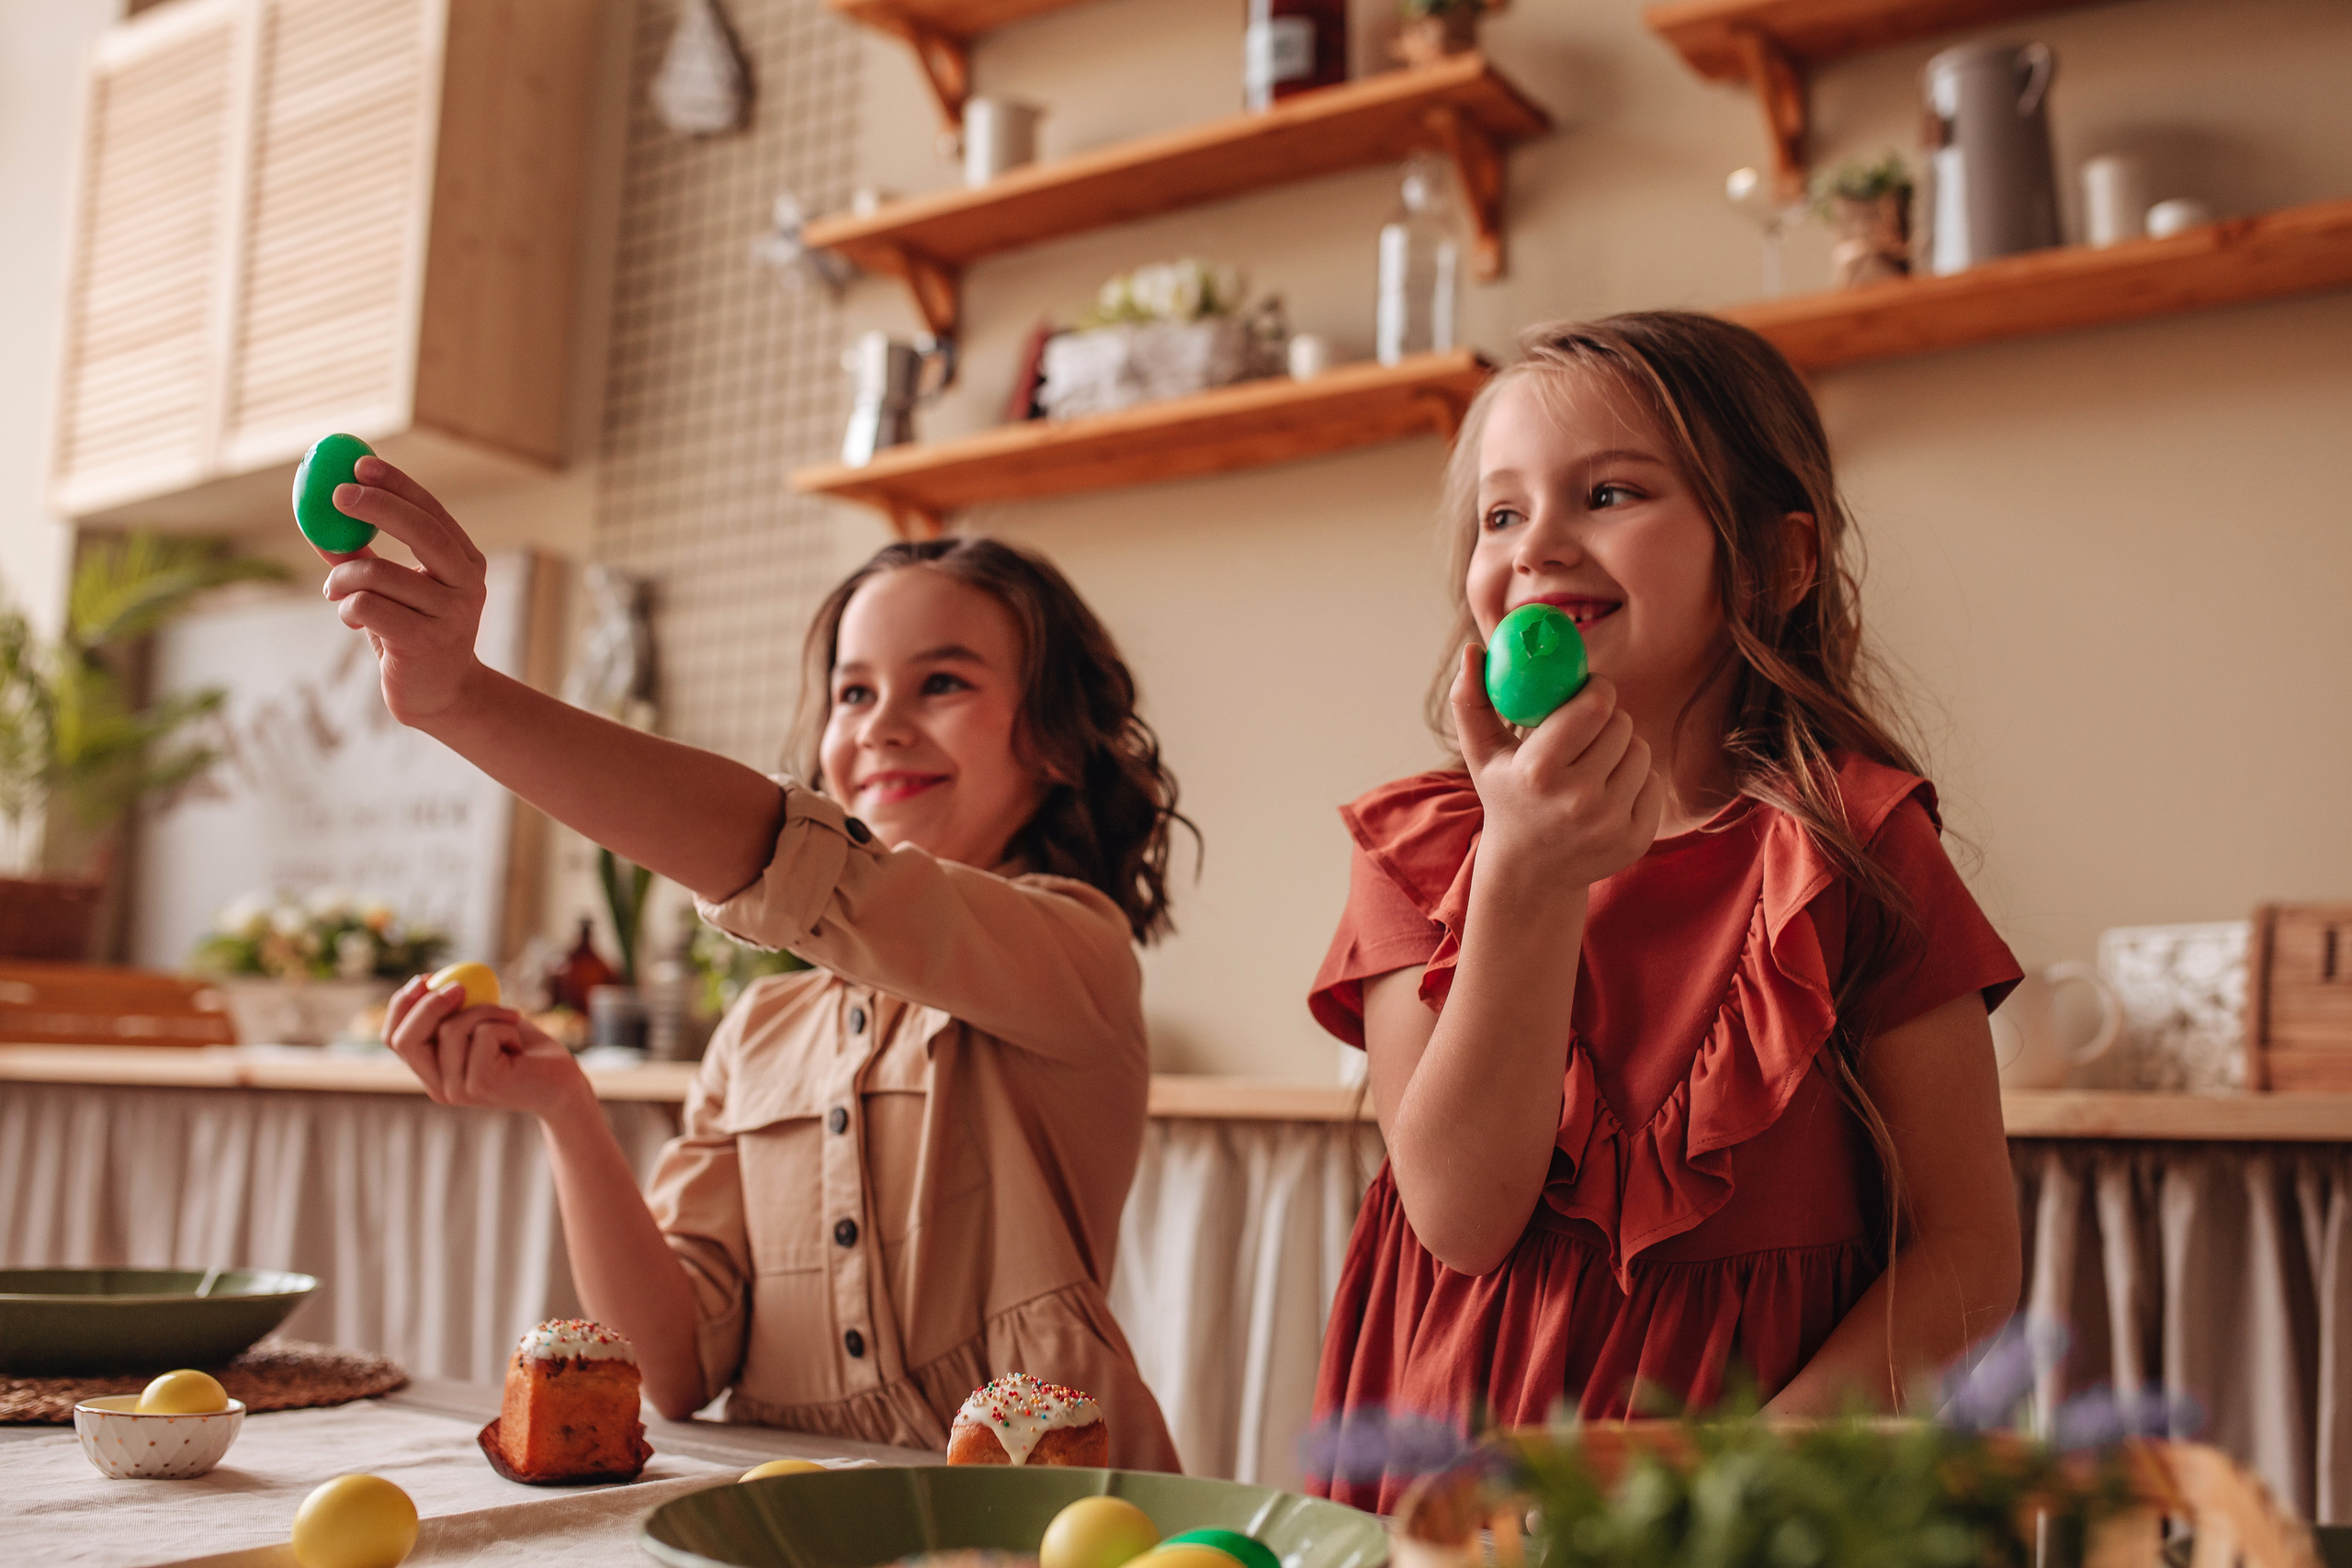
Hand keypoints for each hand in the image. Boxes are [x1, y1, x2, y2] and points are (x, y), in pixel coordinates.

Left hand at [316, 457, 489, 726]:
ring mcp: (450, 613)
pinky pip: (366, 606)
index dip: (397, 484)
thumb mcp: (393, 589)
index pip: (432, 511)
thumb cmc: (412, 633)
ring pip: (377, 573)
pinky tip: (353, 622)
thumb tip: (318, 517)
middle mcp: (467, 584)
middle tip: (335, 495)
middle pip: (420, 530)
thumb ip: (363, 554)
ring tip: (334, 592)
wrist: (440, 695)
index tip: (359, 464)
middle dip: (374, 506)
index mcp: (466, 562)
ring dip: (341, 578)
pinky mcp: (424, 641)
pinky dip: (346, 608)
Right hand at [384, 974, 589, 1121]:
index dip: (401, 1006)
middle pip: (404, 1039)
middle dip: (428, 1003)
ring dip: (485, 1010)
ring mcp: (457, 1089)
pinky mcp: (480, 1084)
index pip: (394, 1039)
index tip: (424, 978)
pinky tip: (520, 1045)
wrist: (563, 1083)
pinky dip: (504, 1024)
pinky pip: (482, 1034)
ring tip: (511, 1020)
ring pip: (450, 1029)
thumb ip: (456, 1010)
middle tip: (460, 985)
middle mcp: (438, 1087)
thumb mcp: (484, 1023)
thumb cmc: (526, 1049)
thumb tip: (428, 979)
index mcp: (432, 1072)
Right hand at [1451, 644, 1664, 886]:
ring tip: (1595, 764)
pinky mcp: (1635, 839)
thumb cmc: (1507, 797)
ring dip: (1623, 748)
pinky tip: (1609, 793)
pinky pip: (1653, 782)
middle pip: (1622, 724)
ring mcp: (1609, 823)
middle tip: (1589, 730)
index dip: (1598, 689)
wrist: (1530, 872)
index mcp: (1539, 771)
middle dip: (1609, 718)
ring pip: (1641, 750)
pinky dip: (1636, 780)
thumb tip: (1473, 650)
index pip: (1595, 706)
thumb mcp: (1482, 754)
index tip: (1590, 692)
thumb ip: (1471, 699)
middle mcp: (1577, 799)